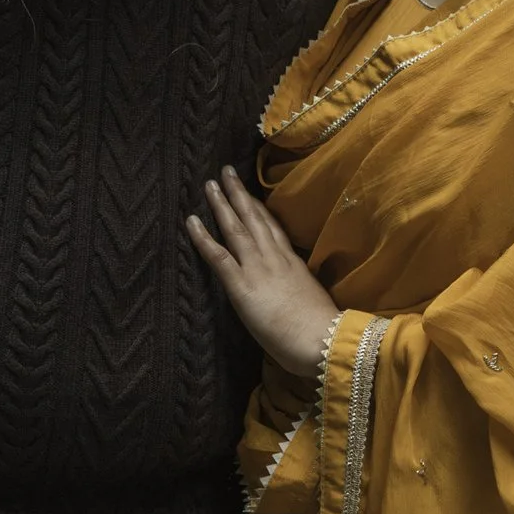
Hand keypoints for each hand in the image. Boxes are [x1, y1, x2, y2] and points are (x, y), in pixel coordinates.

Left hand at [187, 167, 341, 379]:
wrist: (323, 340)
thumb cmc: (323, 331)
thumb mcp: (314, 301)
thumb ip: (301, 290)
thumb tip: (297, 293)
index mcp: (293, 264)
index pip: (274, 230)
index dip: (260, 209)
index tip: (250, 194)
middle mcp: (274, 259)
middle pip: (254, 219)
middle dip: (239, 194)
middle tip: (226, 172)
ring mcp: (257, 269)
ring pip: (235, 229)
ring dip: (221, 204)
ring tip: (209, 184)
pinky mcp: (241, 285)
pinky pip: (218, 256)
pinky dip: (202, 237)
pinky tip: (190, 221)